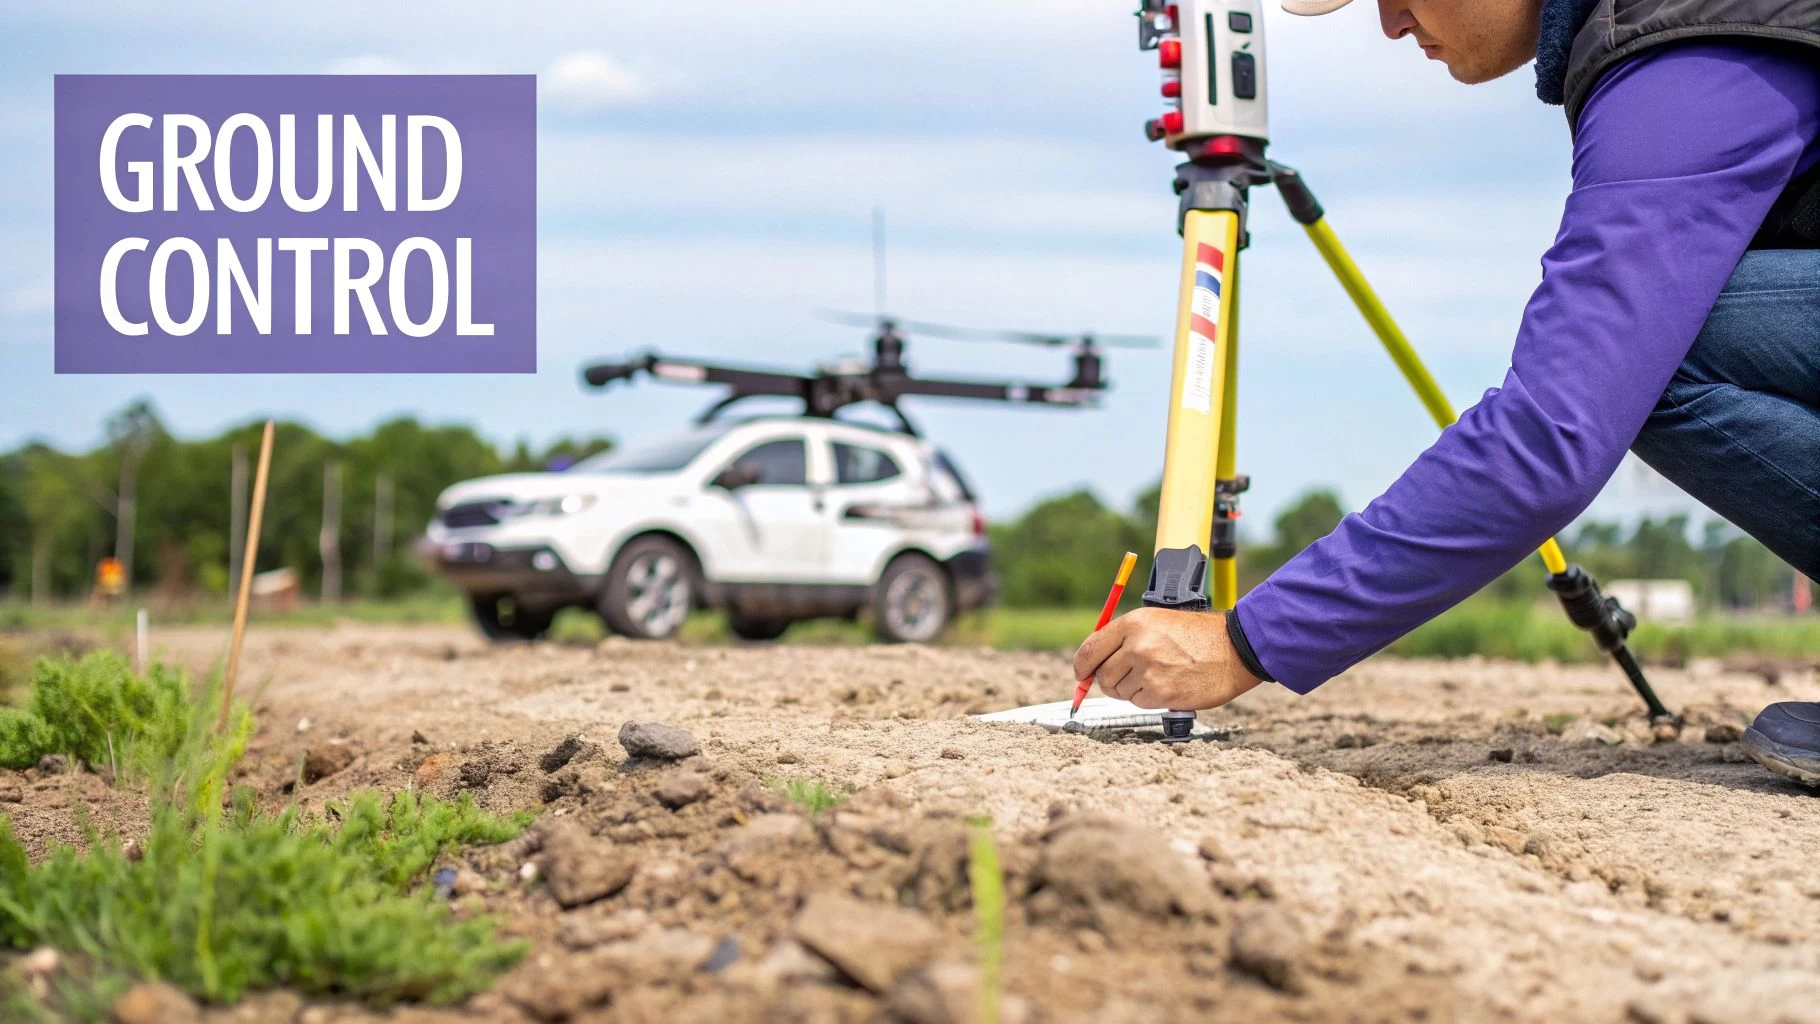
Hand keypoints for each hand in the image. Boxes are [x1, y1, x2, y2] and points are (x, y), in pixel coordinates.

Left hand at [1072, 608, 1262, 711]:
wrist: (1234, 649)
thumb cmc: (1197, 635)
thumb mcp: (1156, 621)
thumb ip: (1123, 638)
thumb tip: (1092, 662)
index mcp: (1133, 623)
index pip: (1089, 650)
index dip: (1082, 666)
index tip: (1082, 674)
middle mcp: (1137, 646)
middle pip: (1101, 675)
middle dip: (1110, 680)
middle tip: (1130, 677)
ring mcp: (1148, 671)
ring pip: (1119, 691)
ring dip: (1132, 689)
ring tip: (1158, 675)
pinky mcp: (1160, 694)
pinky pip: (1138, 703)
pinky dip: (1148, 699)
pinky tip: (1168, 685)